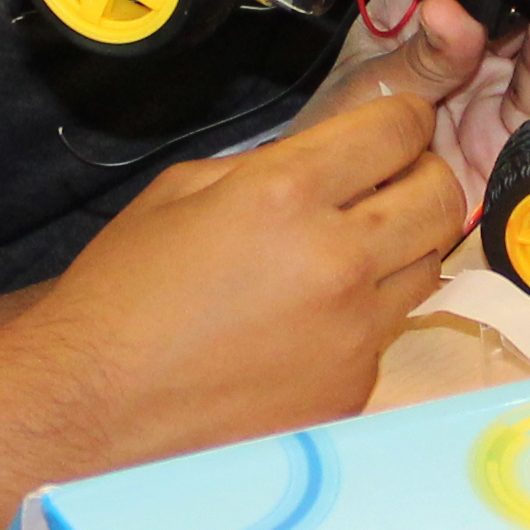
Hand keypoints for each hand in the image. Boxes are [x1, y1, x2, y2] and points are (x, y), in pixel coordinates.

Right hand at [9, 83, 471, 470]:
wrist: (88, 410)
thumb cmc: (120, 295)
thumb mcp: (181, 190)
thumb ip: (267, 167)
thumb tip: (327, 163)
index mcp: (285, 195)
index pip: (398, 131)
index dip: (403, 119)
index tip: (395, 127)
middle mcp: (335, 262)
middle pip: (441, 196)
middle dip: (422, 177)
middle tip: (389, 183)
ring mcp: (352, 336)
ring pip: (429, 265)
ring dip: (401, 247)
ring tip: (347, 253)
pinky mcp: (352, 392)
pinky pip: (386, 333)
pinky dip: (363, 317)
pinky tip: (307, 325)